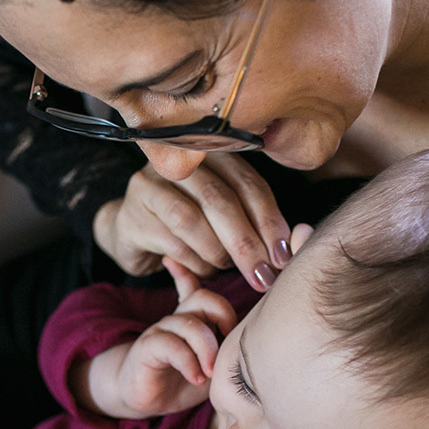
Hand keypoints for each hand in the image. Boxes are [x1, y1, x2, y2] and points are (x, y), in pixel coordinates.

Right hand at [87, 258, 238, 418]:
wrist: (146, 398)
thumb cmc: (182, 382)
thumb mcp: (212, 366)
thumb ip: (227, 352)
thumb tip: (253, 346)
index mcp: (193, 319)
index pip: (198, 287)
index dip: (208, 281)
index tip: (229, 316)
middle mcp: (177, 319)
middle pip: (203, 298)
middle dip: (223, 315)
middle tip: (228, 342)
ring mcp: (161, 330)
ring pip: (190, 323)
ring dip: (206, 349)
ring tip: (211, 373)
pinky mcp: (148, 347)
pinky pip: (171, 345)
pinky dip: (189, 363)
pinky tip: (196, 378)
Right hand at [93, 156, 290, 290]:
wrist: (133, 231)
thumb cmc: (191, 224)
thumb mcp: (225, 214)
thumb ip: (255, 218)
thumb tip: (297, 240)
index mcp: (212, 154)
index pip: (248, 183)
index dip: (269, 221)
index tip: (283, 256)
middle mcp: (179, 162)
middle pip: (219, 200)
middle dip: (246, 242)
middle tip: (262, 275)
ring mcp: (149, 185)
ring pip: (191, 220)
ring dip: (217, 252)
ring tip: (227, 269)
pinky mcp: (131, 214)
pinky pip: (170, 242)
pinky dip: (194, 262)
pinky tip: (204, 271)